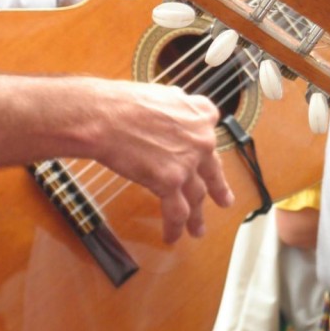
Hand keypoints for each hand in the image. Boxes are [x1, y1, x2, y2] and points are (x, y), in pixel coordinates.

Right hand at [91, 80, 233, 242]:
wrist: (105, 117)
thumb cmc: (120, 103)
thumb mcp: (157, 93)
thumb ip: (172, 103)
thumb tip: (171, 101)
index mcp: (199, 114)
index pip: (211, 131)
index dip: (207, 146)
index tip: (208, 154)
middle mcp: (201, 139)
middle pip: (211, 169)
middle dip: (218, 188)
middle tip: (224, 200)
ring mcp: (188, 162)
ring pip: (197, 196)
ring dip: (197, 217)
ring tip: (197, 230)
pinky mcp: (170, 181)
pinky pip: (176, 212)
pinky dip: (175, 227)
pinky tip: (172, 237)